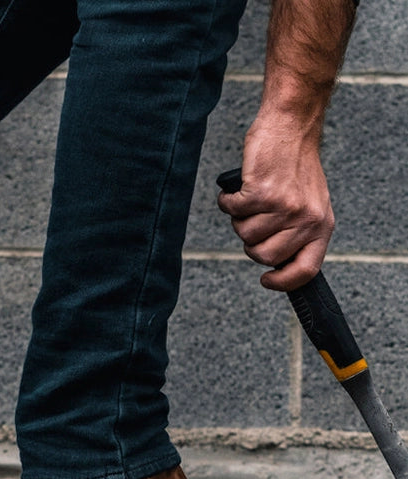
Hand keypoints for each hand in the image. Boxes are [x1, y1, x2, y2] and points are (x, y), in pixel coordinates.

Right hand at [218, 116, 334, 291]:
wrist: (291, 126)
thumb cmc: (294, 165)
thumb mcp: (309, 204)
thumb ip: (297, 233)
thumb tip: (276, 262)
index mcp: (320, 225)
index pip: (306, 269)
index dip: (284, 282)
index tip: (267, 280)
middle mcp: (306, 219)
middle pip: (264, 256)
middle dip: (252, 241)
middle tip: (255, 220)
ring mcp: (284, 207)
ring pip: (245, 235)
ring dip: (240, 218)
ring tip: (252, 198)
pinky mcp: (262, 193)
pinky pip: (232, 211)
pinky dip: (228, 201)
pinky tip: (237, 190)